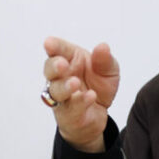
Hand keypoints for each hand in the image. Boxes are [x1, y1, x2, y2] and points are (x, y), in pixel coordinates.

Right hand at [43, 37, 119, 152]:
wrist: (101, 112)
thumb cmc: (98, 85)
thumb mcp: (109, 70)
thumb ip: (105, 60)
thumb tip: (103, 47)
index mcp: (70, 60)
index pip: (58, 50)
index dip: (53, 46)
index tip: (49, 43)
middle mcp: (61, 77)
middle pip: (49, 70)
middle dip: (54, 66)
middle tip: (62, 64)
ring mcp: (62, 97)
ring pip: (55, 91)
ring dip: (64, 87)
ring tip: (75, 82)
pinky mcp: (67, 115)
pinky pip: (70, 109)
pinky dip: (80, 102)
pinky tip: (90, 96)